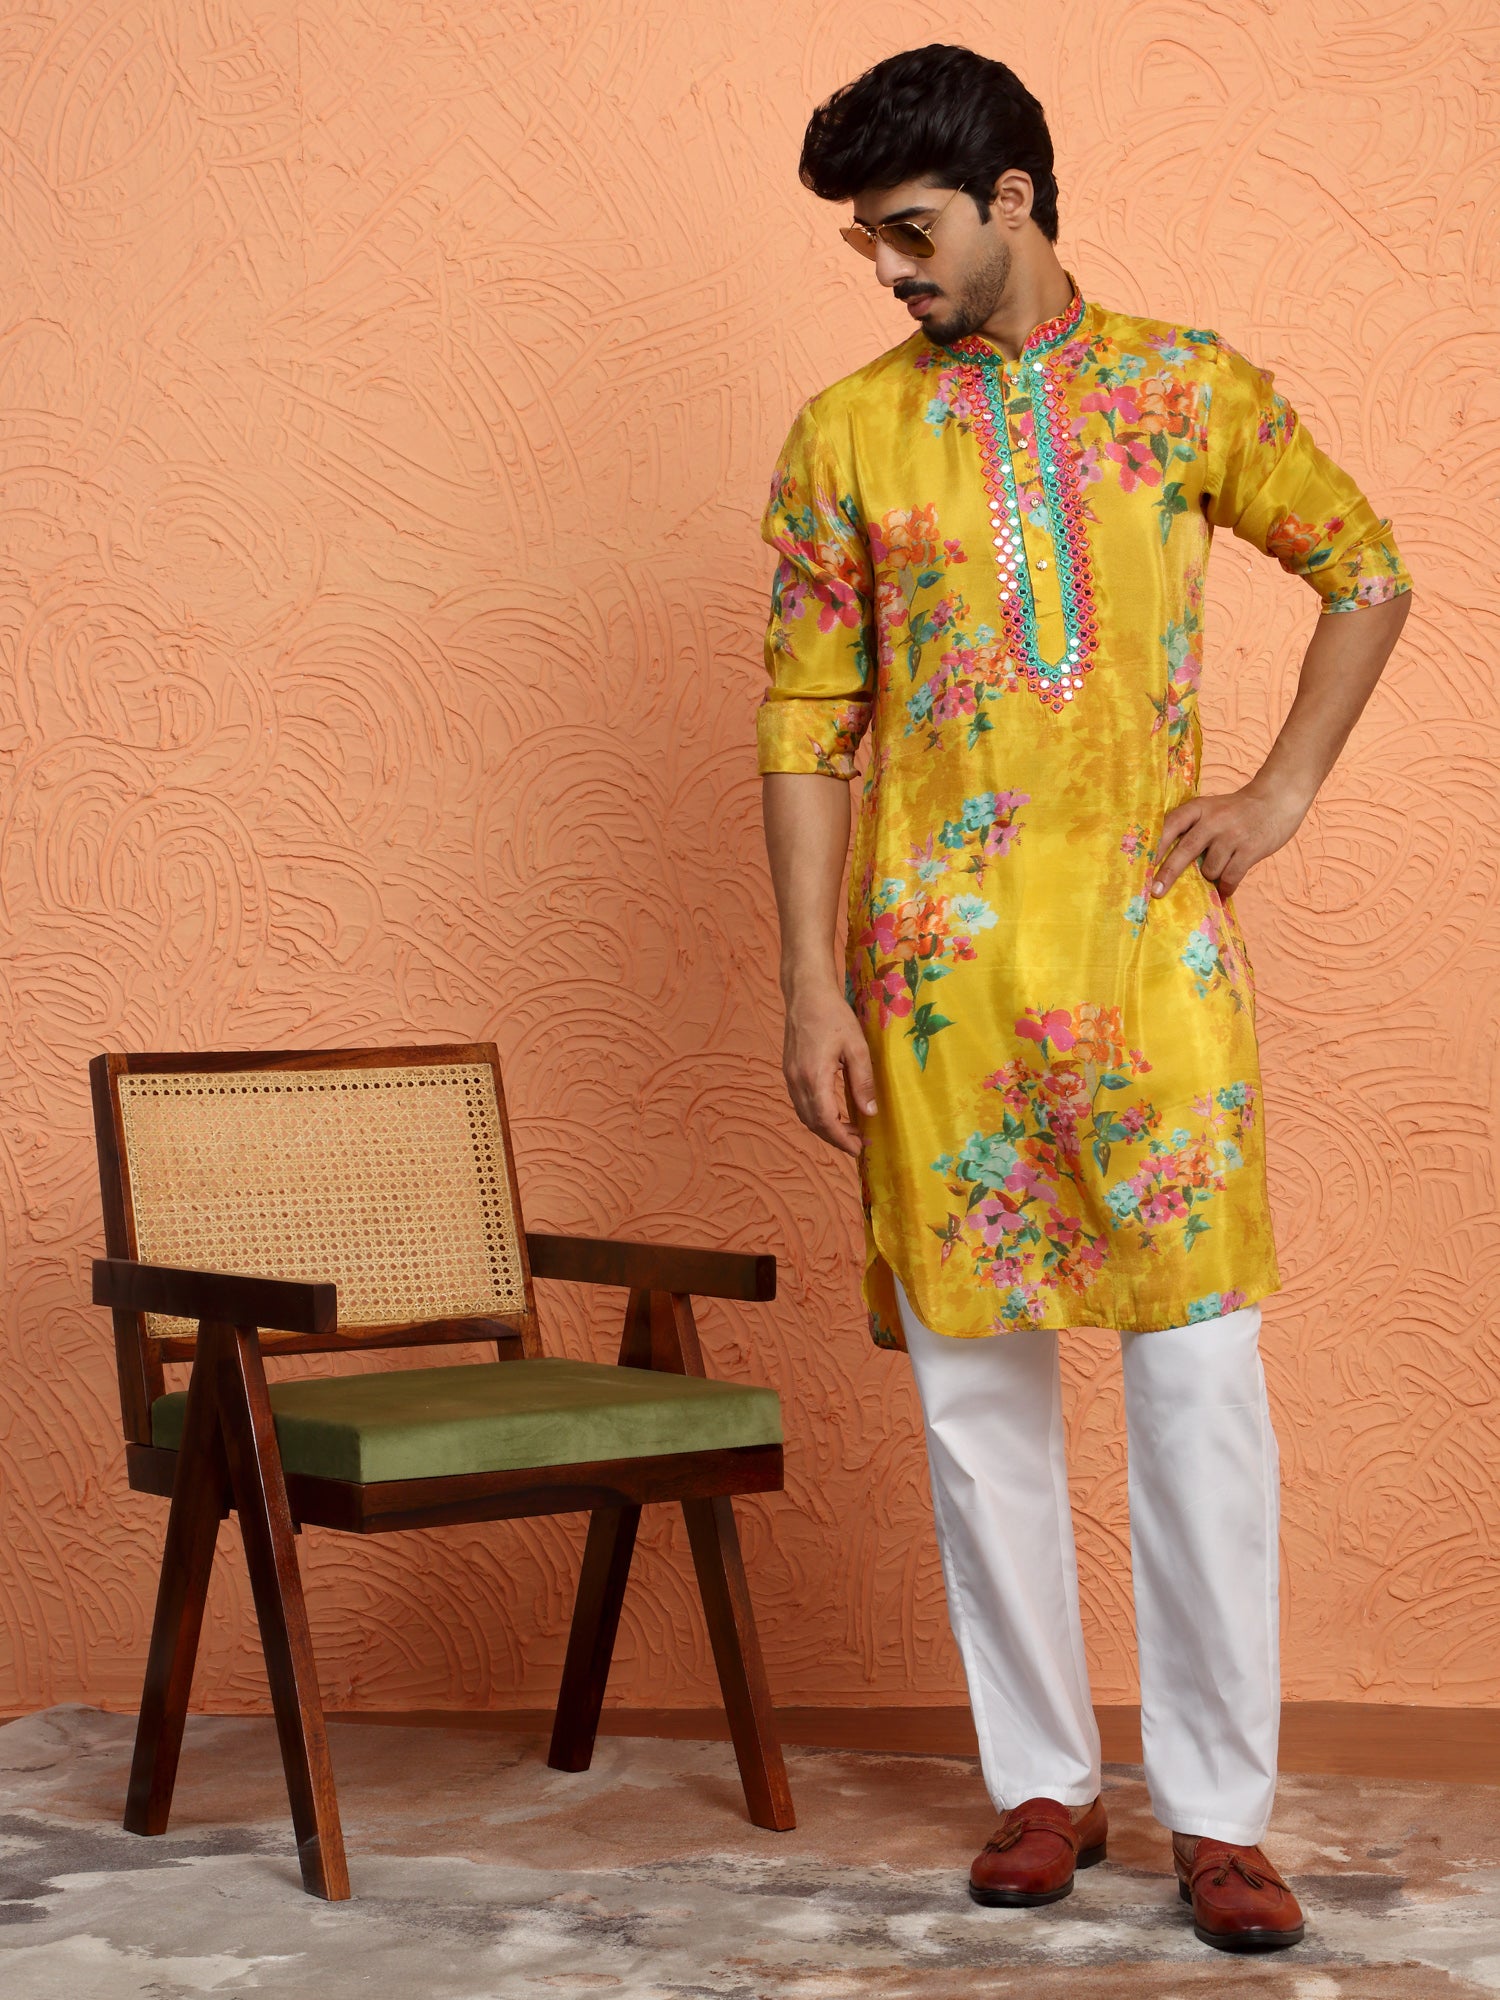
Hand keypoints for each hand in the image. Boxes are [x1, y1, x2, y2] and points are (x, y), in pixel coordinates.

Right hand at [782, 986, 876, 1156]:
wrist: (806, 994)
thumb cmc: (834, 1016)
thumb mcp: (857, 1047)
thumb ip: (862, 1082)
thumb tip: (870, 1112)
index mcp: (815, 1077)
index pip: (826, 1121)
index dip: (842, 1140)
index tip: (858, 1149)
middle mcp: (797, 1081)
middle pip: (813, 1123)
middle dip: (835, 1138)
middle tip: (858, 1143)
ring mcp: (790, 1077)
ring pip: (805, 1115)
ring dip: (825, 1128)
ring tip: (849, 1129)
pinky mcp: (789, 1071)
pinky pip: (801, 1103)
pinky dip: (816, 1114)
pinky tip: (833, 1111)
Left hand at [1151, 783, 1307, 900]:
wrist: (1278, 798)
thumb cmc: (1238, 810)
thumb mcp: (1211, 809)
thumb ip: (1193, 827)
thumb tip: (1167, 862)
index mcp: (1199, 808)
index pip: (1170, 825)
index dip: (1155, 846)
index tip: (1142, 865)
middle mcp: (1213, 820)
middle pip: (1184, 850)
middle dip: (1168, 873)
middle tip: (1156, 892)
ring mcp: (1232, 835)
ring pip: (1209, 869)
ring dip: (1210, 877)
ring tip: (1219, 869)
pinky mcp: (1250, 849)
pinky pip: (1230, 877)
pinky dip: (1226, 888)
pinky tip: (1225, 891)